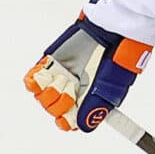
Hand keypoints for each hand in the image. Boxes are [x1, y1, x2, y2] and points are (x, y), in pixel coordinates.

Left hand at [25, 0, 151, 132]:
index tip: (68, 116)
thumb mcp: (113, 83)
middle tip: (70, 89)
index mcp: (93, 98)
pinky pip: (33, 79)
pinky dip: (34, 82)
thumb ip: (97, 105)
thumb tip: (82, 127)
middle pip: (55, 110)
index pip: (72, 120)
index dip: (68, 120)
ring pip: (42, 97)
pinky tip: (42, 78)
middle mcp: (76, 89)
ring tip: (62, 79)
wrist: (112, 27)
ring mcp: (61, 76)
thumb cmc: (122, 54)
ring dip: (49, 91)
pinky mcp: (50, 62)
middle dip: (60, 103)